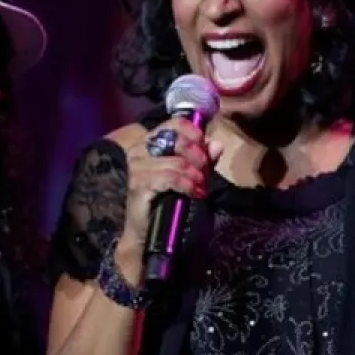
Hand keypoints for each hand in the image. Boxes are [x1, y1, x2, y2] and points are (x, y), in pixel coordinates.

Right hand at [118, 117, 222, 258]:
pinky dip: (188, 185)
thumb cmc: (166, 200)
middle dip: (199, 158)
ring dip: (196, 176)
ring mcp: (137, 166)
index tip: (205, 150)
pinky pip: (170, 178)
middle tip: (205, 174)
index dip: (195, 134)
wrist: (147, 231)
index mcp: (149, 142)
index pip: (174, 123)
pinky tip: (196, 193)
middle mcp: (139, 149)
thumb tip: (217, 144)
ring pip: (177, 162)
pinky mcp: (139, 184)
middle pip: (177, 140)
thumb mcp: (189, 176)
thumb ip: (203, 160)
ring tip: (202, 187)